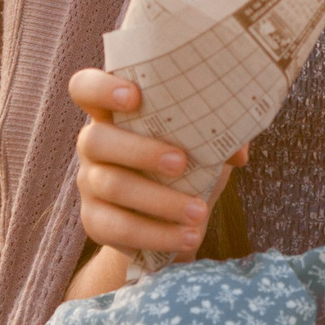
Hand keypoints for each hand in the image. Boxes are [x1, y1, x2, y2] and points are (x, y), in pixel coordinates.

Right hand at [67, 67, 245, 261]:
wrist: (173, 220)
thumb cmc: (188, 167)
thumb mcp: (204, 145)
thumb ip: (220, 135)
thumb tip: (238, 152)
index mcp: (115, 113)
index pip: (86, 88)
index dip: (101, 88)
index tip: (134, 96)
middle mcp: (94, 143)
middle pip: (96, 139)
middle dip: (141, 151)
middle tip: (182, 163)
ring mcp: (90, 182)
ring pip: (112, 186)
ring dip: (159, 200)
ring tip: (198, 211)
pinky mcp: (95, 220)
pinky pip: (117, 228)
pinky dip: (156, 234)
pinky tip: (188, 236)